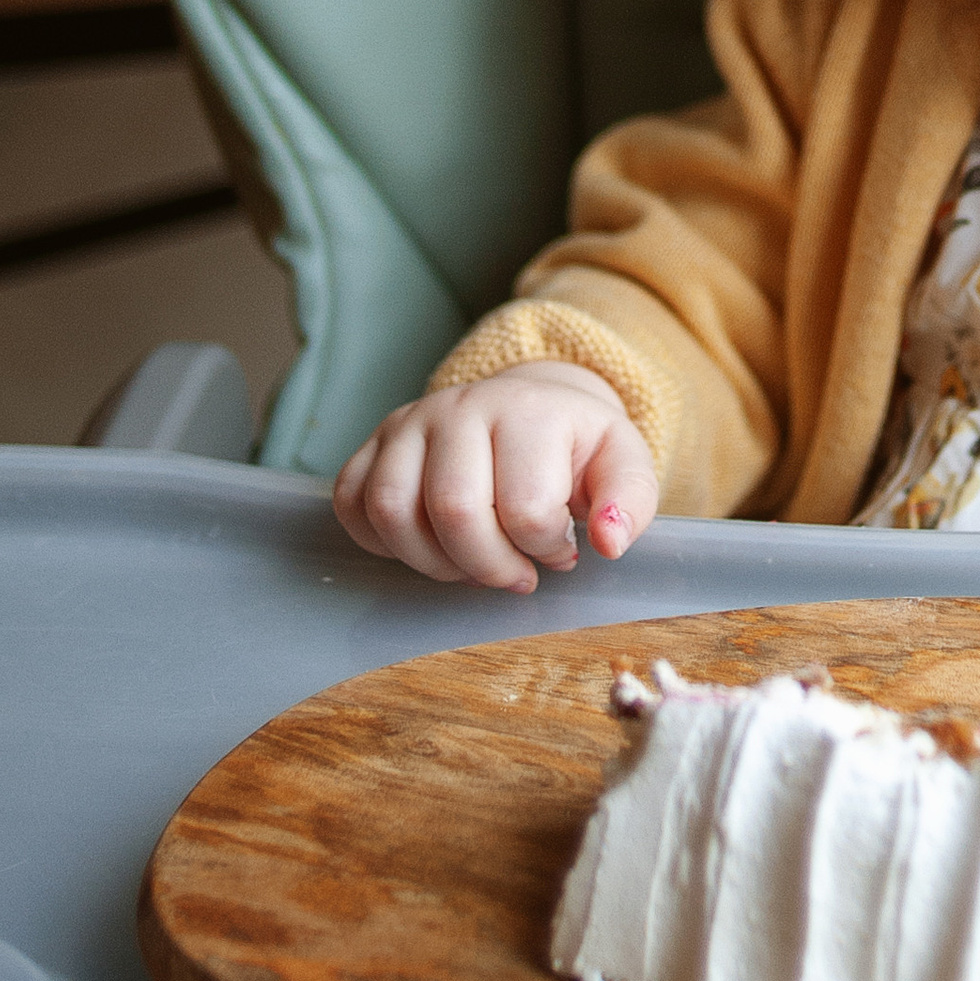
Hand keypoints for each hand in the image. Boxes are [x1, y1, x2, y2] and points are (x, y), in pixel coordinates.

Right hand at [332, 362, 657, 591]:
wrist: (532, 405)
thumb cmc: (576, 448)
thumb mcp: (622, 466)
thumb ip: (628, 503)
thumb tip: (608, 543)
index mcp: (528, 410)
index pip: (524, 507)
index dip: (545, 549)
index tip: (563, 550)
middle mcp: (460, 406)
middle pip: (453, 511)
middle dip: (488, 566)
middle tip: (517, 575)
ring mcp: (408, 422)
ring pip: (391, 510)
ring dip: (433, 563)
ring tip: (472, 565)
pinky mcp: (374, 443)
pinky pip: (351, 502)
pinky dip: (381, 543)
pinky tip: (428, 547)